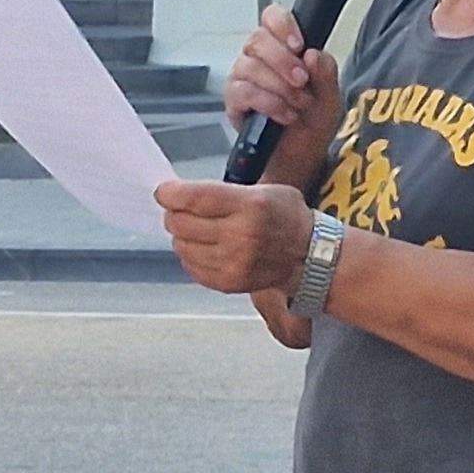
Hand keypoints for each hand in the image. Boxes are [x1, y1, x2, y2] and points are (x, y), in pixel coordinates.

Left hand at [155, 179, 313, 297]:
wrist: (309, 257)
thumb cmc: (286, 217)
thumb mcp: (266, 189)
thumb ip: (225, 190)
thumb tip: (182, 193)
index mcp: (250, 206)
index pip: (195, 198)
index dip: (171, 194)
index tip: (164, 192)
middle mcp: (240, 236)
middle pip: (181, 223)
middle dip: (174, 213)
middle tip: (181, 210)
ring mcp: (233, 263)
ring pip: (182, 245)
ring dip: (182, 235)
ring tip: (197, 230)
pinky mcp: (227, 283)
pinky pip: (190, 266)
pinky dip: (191, 255)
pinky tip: (204, 247)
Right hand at [224, 8, 341, 134]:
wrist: (300, 157)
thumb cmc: (312, 123)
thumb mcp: (330, 99)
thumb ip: (326, 74)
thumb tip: (312, 54)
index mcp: (283, 47)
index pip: (272, 17)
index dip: (282, 25)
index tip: (299, 45)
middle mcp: (258, 58)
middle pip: (257, 39)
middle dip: (283, 60)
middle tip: (302, 80)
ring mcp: (242, 78)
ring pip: (250, 65)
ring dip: (279, 86)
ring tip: (298, 104)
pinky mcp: (234, 101)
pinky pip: (243, 91)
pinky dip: (268, 103)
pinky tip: (284, 115)